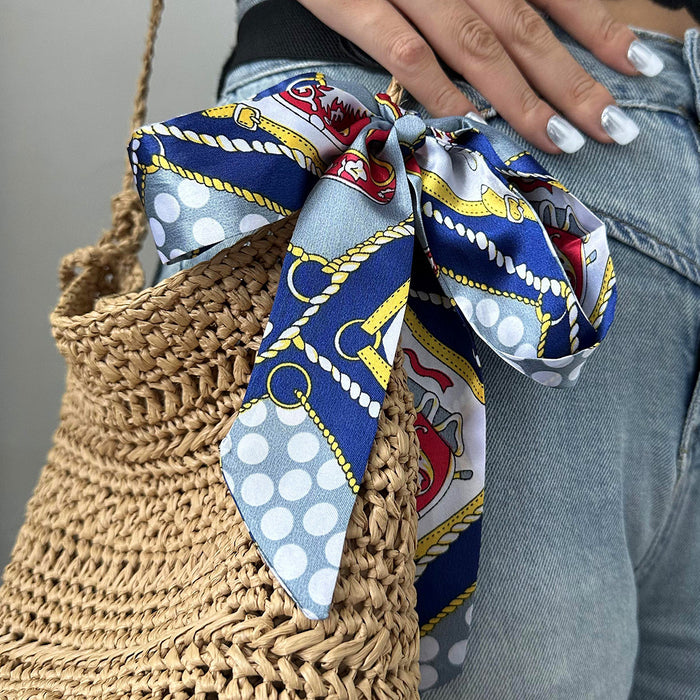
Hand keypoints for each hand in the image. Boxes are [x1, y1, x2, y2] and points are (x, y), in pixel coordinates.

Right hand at [296, 0, 664, 152]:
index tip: (638, 67)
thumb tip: (521, 33)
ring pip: (476, 45)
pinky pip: (403, 52)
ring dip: (520, 96)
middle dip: (572, 80)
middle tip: (610, 128)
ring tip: (559, 139)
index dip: (601, 29)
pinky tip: (467, 125)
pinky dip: (436, 90)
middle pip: (525, 29)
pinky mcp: (355, 0)